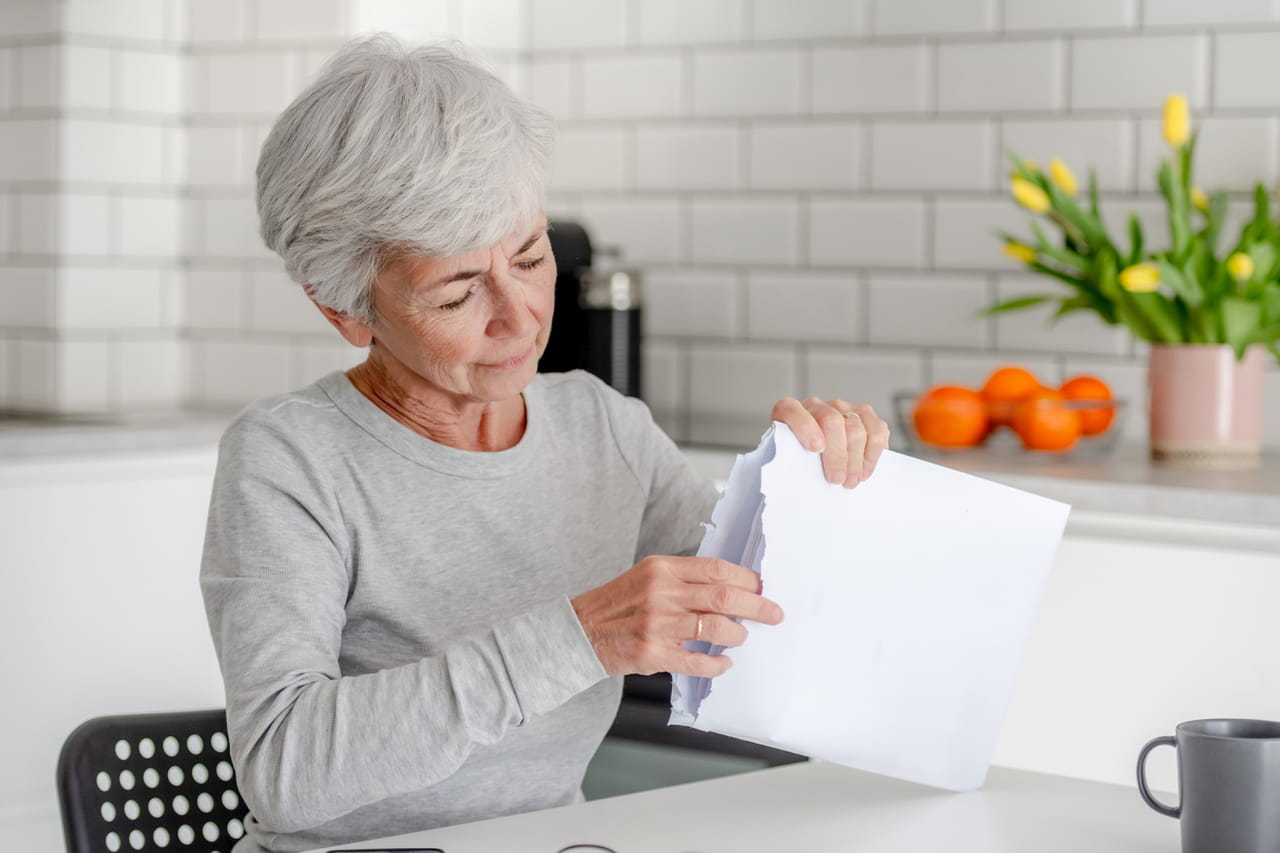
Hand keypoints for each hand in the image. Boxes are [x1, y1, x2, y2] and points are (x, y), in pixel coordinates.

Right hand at [571, 556, 783, 677]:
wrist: (579, 632)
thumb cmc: (617, 605)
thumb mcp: (647, 577)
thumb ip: (682, 579)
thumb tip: (729, 587)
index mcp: (662, 569)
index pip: (716, 568)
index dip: (746, 578)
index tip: (762, 587)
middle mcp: (661, 593)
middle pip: (724, 596)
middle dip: (757, 606)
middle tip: (773, 614)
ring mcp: (658, 624)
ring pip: (716, 628)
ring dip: (737, 635)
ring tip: (740, 637)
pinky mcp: (653, 653)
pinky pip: (698, 661)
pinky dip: (717, 664)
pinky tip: (723, 663)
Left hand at [770, 397, 889, 487]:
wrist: (815, 456)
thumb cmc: (800, 460)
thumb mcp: (788, 461)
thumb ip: (790, 461)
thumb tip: (800, 478)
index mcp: (788, 412)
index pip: (791, 410)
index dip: (804, 427)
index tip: (815, 449)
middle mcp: (816, 405)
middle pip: (832, 422)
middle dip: (837, 455)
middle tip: (837, 479)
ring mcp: (842, 407)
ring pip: (856, 428)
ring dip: (856, 460)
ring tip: (852, 480)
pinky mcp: (864, 413)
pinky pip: (877, 430)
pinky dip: (873, 453)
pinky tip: (865, 470)